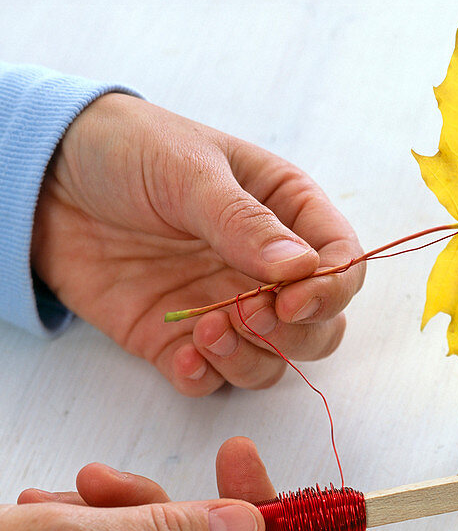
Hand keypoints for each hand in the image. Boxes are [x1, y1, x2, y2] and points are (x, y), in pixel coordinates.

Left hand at [30, 93, 365, 395]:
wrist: (44, 176)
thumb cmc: (128, 150)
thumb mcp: (189, 169)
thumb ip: (244, 222)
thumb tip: (302, 268)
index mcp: (289, 214)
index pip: (341, 264)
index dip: (330, 290)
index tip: (293, 300)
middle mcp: (269, 270)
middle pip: (320, 327)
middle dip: (295, 334)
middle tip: (251, 315)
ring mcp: (229, 308)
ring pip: (275, 362)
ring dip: (252, 360)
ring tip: (206, 331)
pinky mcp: (183, 341)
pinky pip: (214, 380)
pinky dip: (207, 377)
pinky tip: (184, 356)